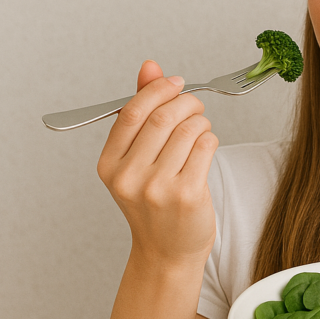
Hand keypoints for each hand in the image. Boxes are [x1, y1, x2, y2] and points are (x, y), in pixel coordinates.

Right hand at [96, 60, 218, 267]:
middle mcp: (129, 177)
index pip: (132, 111)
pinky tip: (205, 148)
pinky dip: (210, 139)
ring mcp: (158, 188)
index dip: (158, 90)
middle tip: (195, 105)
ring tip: (200, 130)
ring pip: (188, 130)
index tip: (176, 83)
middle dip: (186, 102)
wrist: (167, 252)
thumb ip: (141, 111)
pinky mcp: (187, 195)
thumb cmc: (154, 203)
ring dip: (201, 121)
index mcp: (109, 165)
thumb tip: (150, 66)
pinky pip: (205, 146)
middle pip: (162, 116)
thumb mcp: (136, 159)